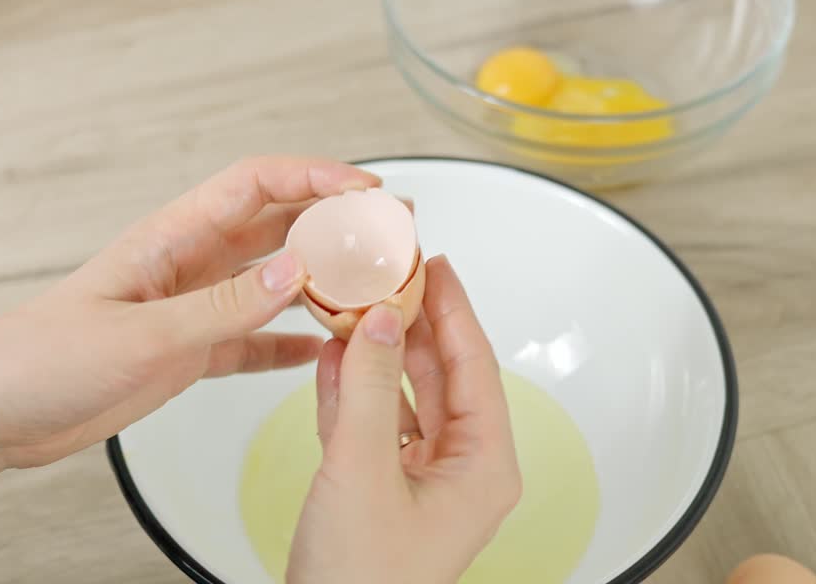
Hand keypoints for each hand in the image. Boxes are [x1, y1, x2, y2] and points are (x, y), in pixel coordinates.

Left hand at [0, 156, 379, 507]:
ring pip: (274, 281)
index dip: (315, 177)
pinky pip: (254, 337)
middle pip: (278, 226)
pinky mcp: (188, 351)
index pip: (256, 184)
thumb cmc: (40, 359)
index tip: (366, 189)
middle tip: (393, 230)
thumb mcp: (142, 333)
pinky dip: (290, 339)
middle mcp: (190, 263)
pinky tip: (321, 348)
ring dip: (323, 280)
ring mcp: (192, 307)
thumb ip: (225, 305)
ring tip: (374, 286)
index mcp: (172, 237)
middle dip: (337, 222)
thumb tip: (300, 268)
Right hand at [287, 256, 521, 583]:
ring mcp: (421, 478)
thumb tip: (384, 319)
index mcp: (482, 466)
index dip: (454, 310)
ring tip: (355, 302)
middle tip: (389, 273)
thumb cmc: (361, 583)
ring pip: (404, 396)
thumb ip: (371, 389)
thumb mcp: (363, 473)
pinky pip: (374, 423)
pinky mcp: (384, 489)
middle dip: (413, 324)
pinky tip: (332, 355)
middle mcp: (460, 468)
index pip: (474, 366)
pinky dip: (352, 389)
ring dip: (377, 352)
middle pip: (442, 375)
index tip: (434, 264)